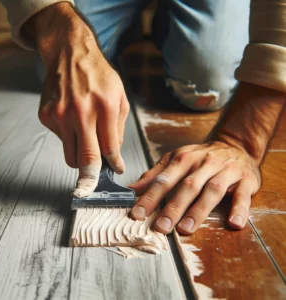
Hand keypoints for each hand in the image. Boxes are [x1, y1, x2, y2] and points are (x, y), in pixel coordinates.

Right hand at [25, 3, 129, 196]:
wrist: (70, 55)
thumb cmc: (99, 76)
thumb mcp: (120, 97)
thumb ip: (118, 128)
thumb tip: (113, 154)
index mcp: (105, 106)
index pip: (109, 148)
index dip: (114, 164)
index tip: (116, 170)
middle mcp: (81, 112)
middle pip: (86, 160)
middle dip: (92, 177)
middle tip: (94, 183)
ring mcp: (60, 115)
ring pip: (71, 157)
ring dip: (80, 157)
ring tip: (86, 142)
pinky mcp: (46, 116)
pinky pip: (61, 141)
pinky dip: (70, 137)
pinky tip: (73, 120)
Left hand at [129, 141, 260, 233]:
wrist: (235, 145)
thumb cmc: (201, 156)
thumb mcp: (176, 159)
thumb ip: (155, 174)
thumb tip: (132, 188)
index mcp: (185, 158)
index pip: (165, 179)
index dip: (150, 196)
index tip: (137, 214)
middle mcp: (204, 163)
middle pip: (188, 186)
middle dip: (173, 207)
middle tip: (160, 227)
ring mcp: (226, 171)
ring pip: (212, 190)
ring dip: (199, 210)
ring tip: (186, 229)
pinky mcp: (246, 179)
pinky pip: (243, 194)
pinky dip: (239, 208)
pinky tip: (234, 223)